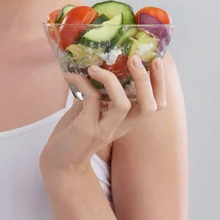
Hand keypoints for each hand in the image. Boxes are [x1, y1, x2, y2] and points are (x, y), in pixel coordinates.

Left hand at [39, 55, 166, 176]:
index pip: (156, 105)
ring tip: (94, 67)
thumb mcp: (90, 110)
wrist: (59, 161)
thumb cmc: (75, 133)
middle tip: (133, 58)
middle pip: (149, 107)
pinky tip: (70, 77)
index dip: (160, 84)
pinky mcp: (86, 129)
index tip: (155, 60)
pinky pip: (91, 99)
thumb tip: (97, 63)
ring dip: (111, 80)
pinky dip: (82, 83)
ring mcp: (104, 129)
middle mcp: (120, 127)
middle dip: (145, 79)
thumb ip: (98, 92)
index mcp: (126, 122)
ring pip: (123, 105)